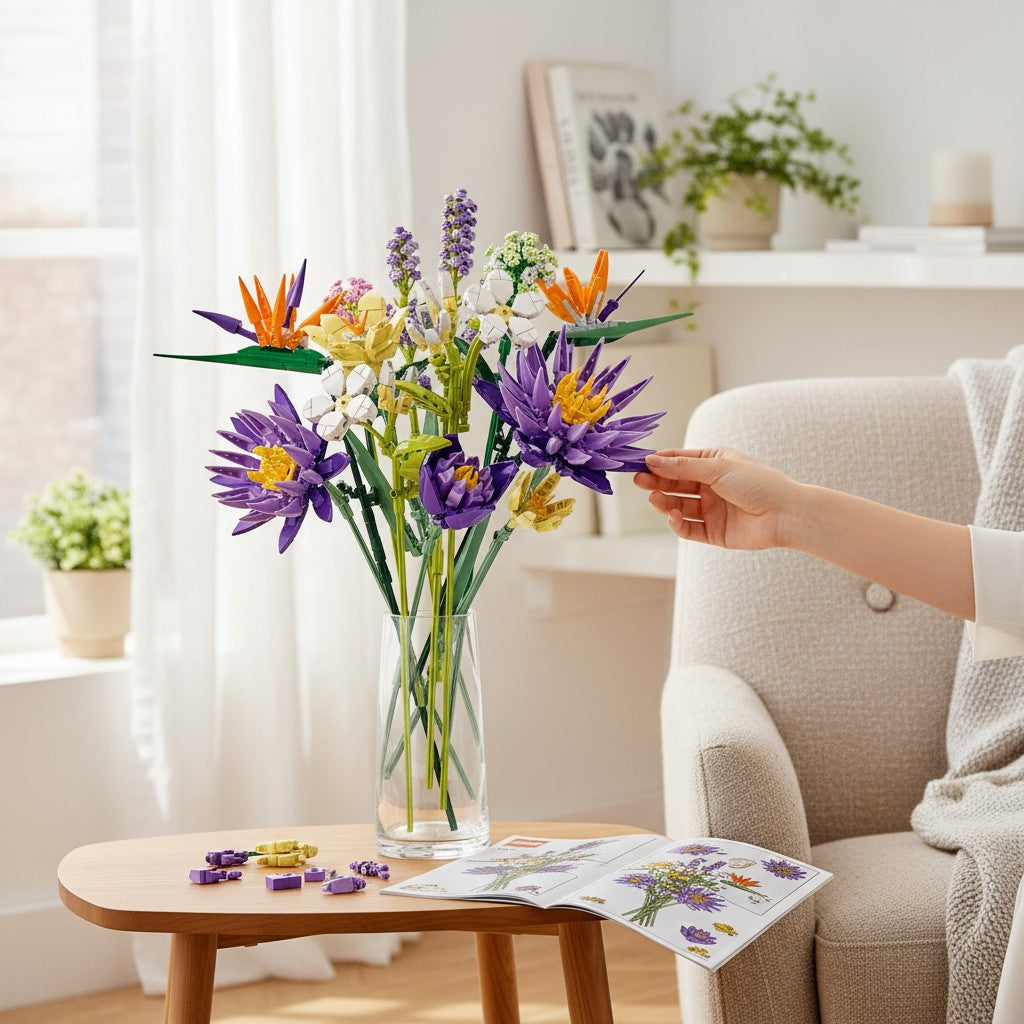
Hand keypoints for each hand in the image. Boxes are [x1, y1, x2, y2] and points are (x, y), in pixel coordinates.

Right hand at [633, 447, 800, 549]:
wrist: (785, 514)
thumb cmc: (758, 483)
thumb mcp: (717, 468)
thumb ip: (682, 468)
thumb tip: (652, 461)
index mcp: (714, 463)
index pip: (679, 461)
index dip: (659, 462)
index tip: (639, 463)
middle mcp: (710, 485)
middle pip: (675, 483)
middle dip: (656, 482)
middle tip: (639, 481)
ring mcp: (711, 509)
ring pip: (678, 506)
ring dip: (664, 502)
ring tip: (654, 500)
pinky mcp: (713, 532)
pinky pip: (688, 528)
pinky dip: (678, 524)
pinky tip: (674, 517)